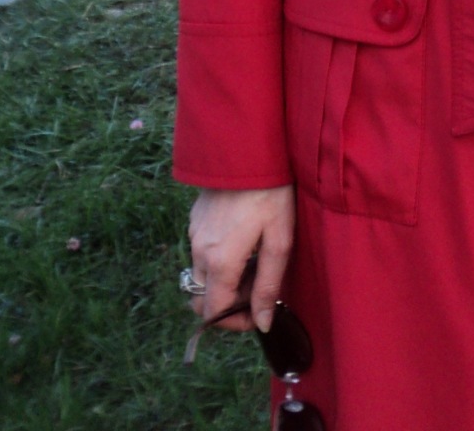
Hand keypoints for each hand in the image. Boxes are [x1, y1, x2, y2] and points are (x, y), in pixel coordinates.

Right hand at [187, 185, 294, 333]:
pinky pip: (201, 253)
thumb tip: (262, 324)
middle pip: (203, 298)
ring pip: (202, 276)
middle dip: (229, 303)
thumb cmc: (271, 193)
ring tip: (255, 261)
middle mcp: (199, 250)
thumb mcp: (279, 241)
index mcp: (219, 261)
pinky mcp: (195, 219)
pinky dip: (218, 261)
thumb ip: (268, 286)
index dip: (234, 322)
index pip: (213, 312)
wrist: (248, 148)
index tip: (257, 312)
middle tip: (258, 287)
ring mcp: (194, 234)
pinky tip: (243, 242)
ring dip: (225, 281)